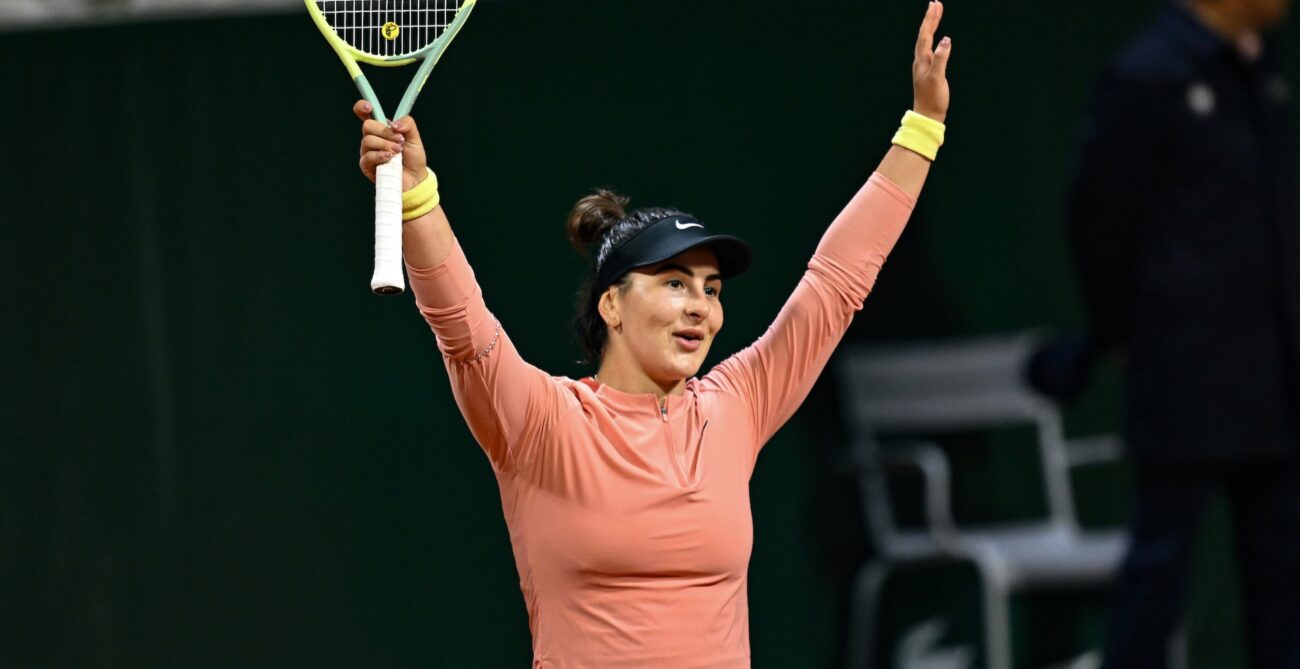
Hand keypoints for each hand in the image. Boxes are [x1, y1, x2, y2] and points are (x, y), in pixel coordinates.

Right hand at [354, 100, 428, 191]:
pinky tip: (390, 159)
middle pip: (367, 126)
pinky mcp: (366, 165)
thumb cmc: (413, 158)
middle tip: (399, 140)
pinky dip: (380, 156)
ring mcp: (367, 151)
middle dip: (384, 132)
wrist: (415, 178)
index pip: (365, 114)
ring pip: (368, 140)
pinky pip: (368, 156)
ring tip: (398, 152)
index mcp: (381, 129)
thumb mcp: (415, 137)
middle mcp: (372, 138)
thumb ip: (408, 124)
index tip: (368, 107)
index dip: (362, 107)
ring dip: (386, 145)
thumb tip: (394, 124)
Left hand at [912, 1, 950, 122]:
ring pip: (926, 40)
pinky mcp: (928, 70)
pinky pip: (929, 48)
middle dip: (930, 18)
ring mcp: (924, 65)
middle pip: (924, 35)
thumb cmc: (933, 99)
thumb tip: (946, 40)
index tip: (935, 5)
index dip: (930, 20)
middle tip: (935, 4)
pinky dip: (932, 38)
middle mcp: (920, 60)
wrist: (928, 115)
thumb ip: (941, 59)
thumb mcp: (937, 78)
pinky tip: (937, 37)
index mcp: (922, 60)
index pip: (925, 35)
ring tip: (936, 13)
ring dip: (931, 26)